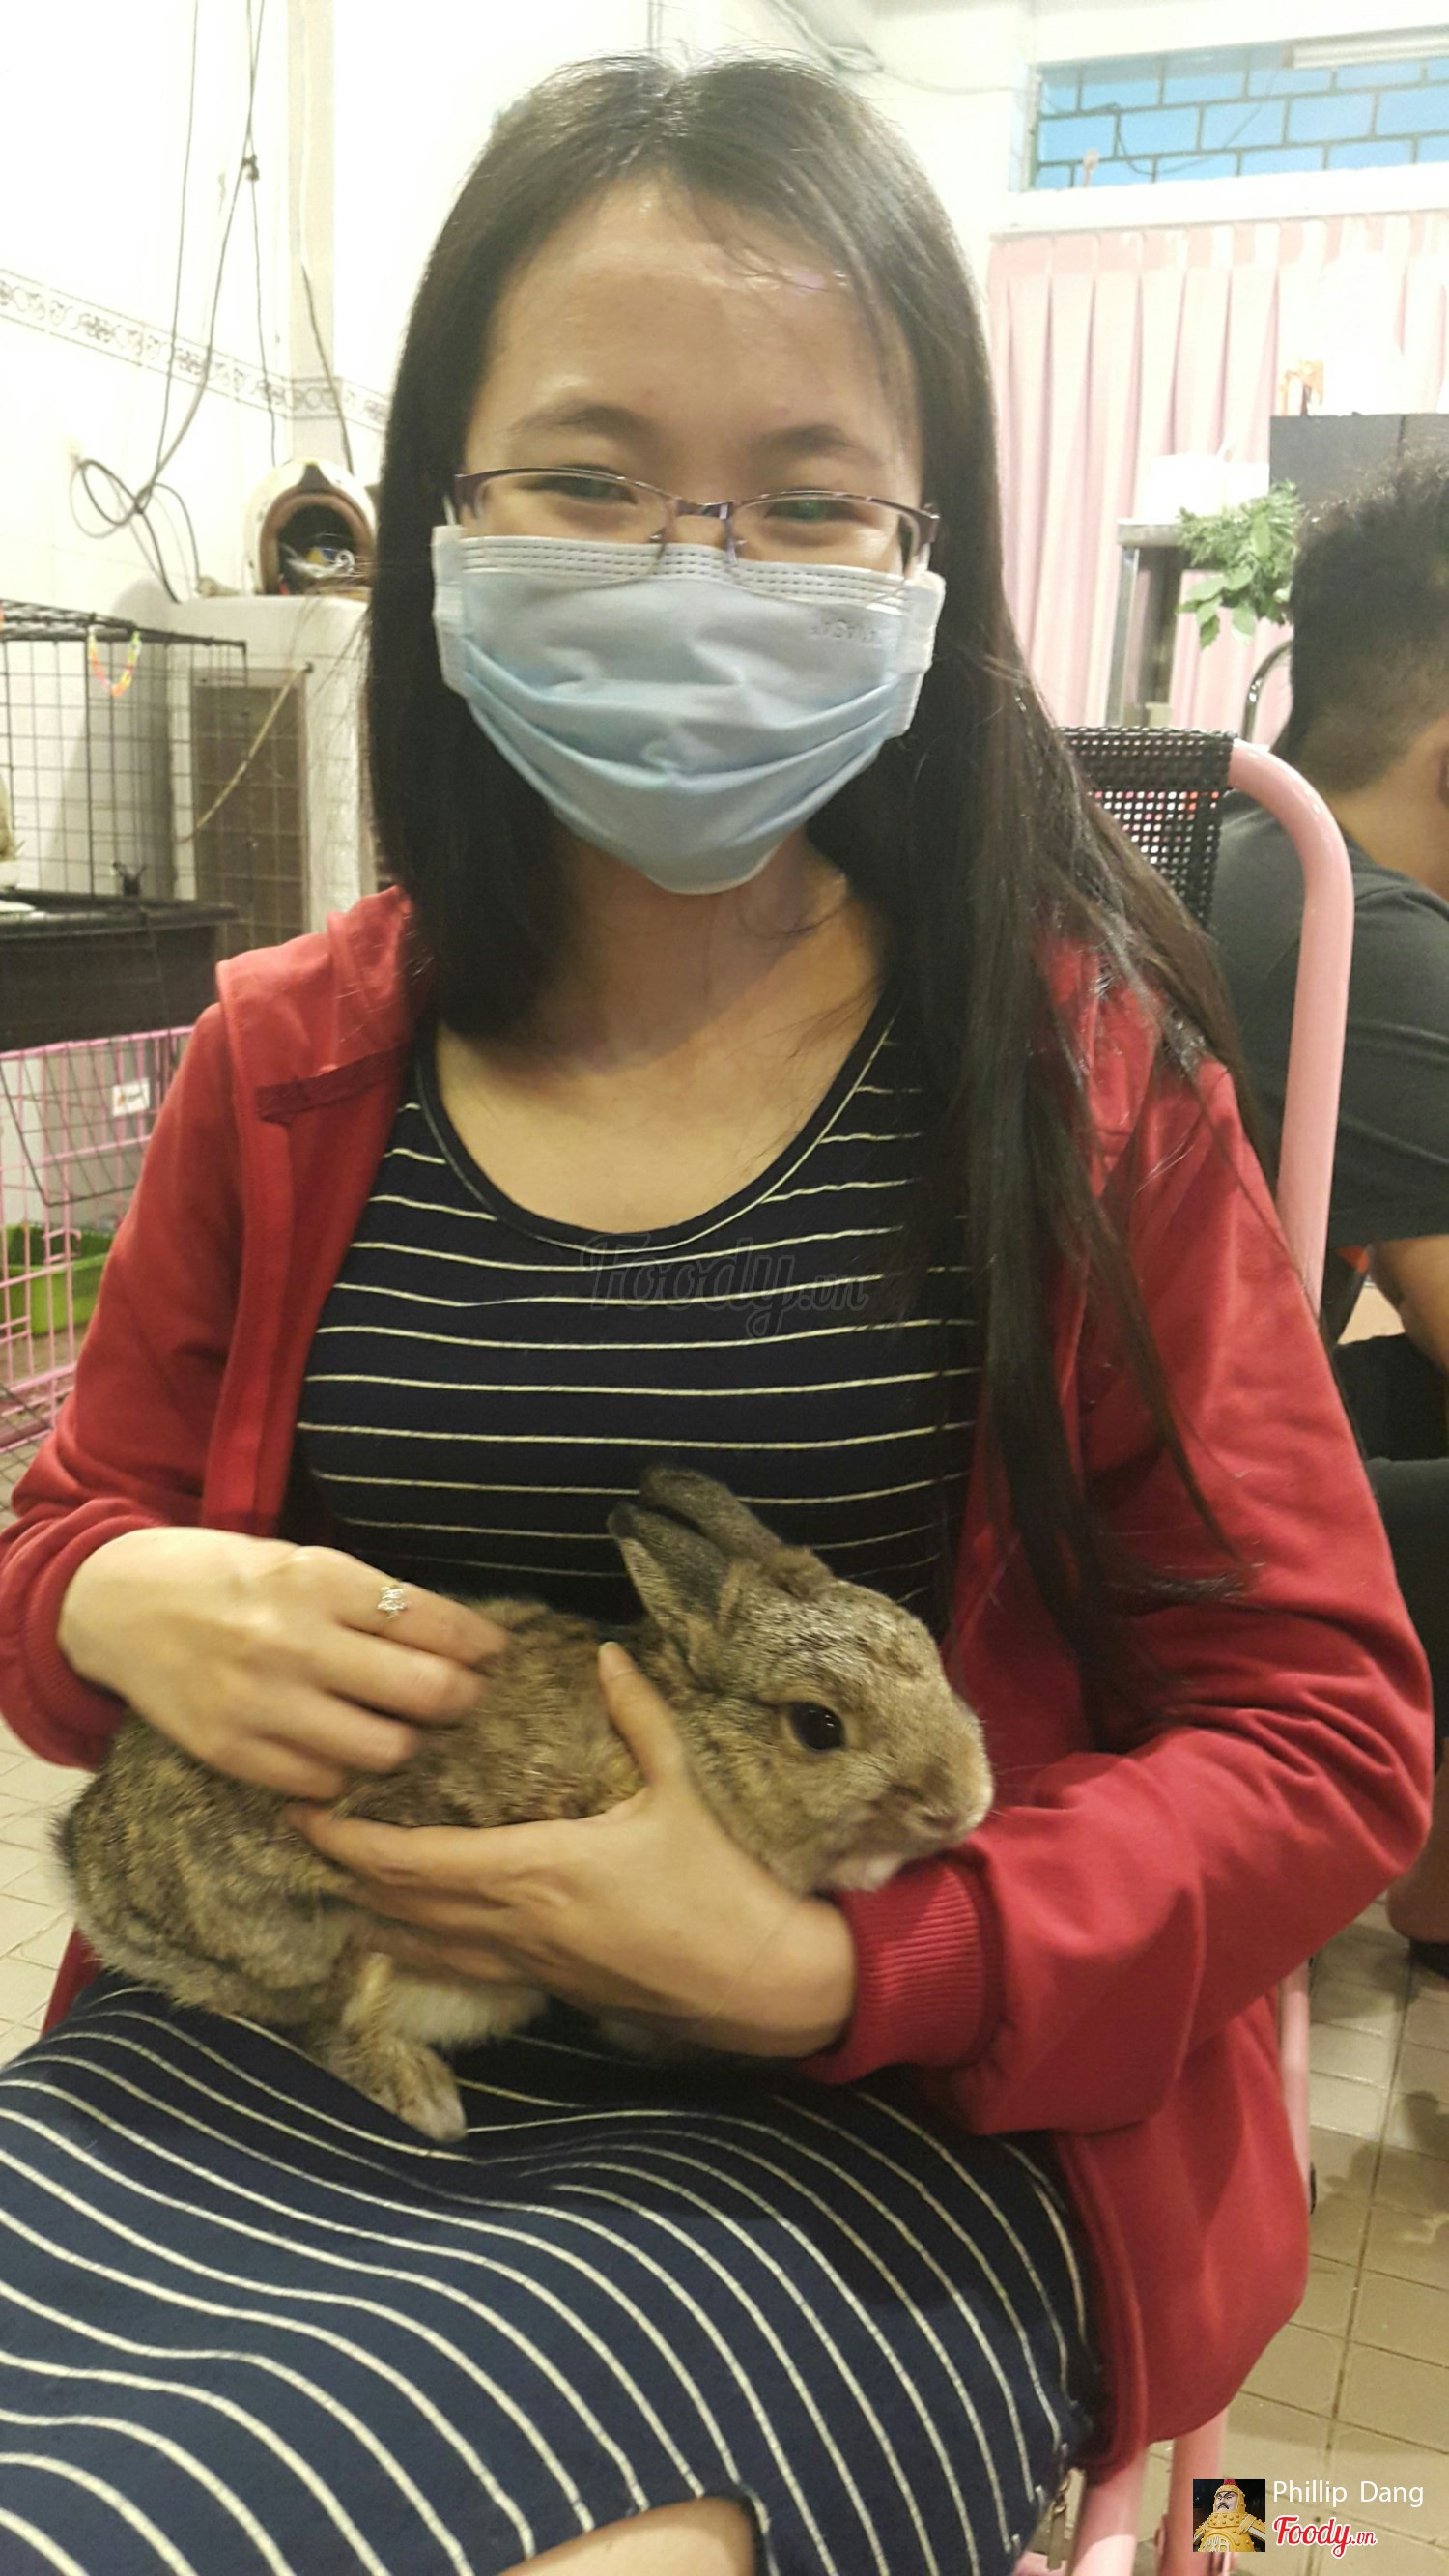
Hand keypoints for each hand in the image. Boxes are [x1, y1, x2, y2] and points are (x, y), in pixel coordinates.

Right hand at [58, 1525, 508, 1798]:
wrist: (111, 1603)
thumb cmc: (218, 1574)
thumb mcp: (296, 1559)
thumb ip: (366, 1597)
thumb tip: (455, 1638)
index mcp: (318, 1580)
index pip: (434, 1622)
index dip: (482, 1645)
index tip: (494, 1653)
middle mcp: (295, 1642)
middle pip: (427, 1693)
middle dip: (464, 1699)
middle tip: (464, 1697)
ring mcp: (261, 1703)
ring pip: (386, 1750)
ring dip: (410, 1742)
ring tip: (404, 1727)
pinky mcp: (231, 1752)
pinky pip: (325, 1782)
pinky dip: (347, 1770)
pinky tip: (342, 1746)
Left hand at [288, 1643, 858, 2058]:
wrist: (753, 1976)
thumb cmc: (715, 1882)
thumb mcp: (679, 1788)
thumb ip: (638, 1717)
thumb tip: (608, 1653)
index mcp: (535, 1866)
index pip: (416, 1858)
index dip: (352, 1842)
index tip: (308, 1815)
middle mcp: (514, 1920)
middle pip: (402, 1903)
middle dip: (347, 1873)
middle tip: (302, 1839)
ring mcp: (525, 1961)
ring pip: (423, 1944)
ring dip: (373, 1917)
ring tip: (334, 1890)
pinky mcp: (543, 1985)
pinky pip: (460, 1970)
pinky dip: (417, 1952)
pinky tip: (397, 1943)